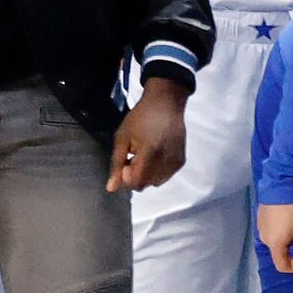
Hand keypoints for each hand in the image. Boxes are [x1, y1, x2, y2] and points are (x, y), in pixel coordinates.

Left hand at [107, 76, 186, 191]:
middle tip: (133, 157)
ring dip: (146, 175)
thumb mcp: (122, 138)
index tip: (125, 163)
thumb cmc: (140, 118)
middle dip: (135, 176)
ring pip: (156, 182)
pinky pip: (165, 176)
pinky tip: (153, 156)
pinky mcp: (181, 161)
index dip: (127, 178)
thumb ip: (116, 164)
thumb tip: (111, 188)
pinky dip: (157, 171)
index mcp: (150, 153)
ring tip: (143, 156)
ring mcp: (176, 161)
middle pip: (146, 184)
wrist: (165, 104)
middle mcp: (167, 160)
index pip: (137, 183)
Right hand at [258, 200, 292, 274]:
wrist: (284, 185)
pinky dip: (281, 230)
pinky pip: (272, 230)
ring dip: (286, 240)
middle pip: (278, 253)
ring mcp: (261, 226)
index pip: (282, 266)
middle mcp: (264, 238)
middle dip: (291, 252)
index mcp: (274, 244)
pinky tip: (288, 219)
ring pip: (275, 241)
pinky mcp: (261, 216)